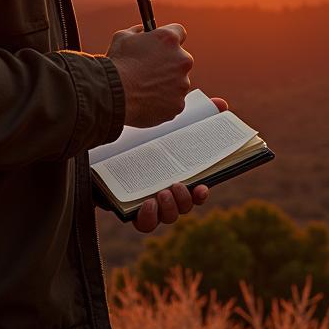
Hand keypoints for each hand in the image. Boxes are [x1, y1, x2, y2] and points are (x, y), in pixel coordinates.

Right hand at [106, 23, 193, 127]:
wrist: (113, 95)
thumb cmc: (117, 66)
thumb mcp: (123, 37)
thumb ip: (138, 32)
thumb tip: (142, 31)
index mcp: (169, 39)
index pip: (179, 32)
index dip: (169, 40)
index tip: (162, 46)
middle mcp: (181, 59)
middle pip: (180, 59)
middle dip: (168, 64)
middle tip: (150, 70)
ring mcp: (182, 83)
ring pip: (178, 82)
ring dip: (166, 83)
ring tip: (145, 87)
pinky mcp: (178, 103)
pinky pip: (174, 101)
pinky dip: (164, 101)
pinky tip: (147, 99)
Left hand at [131, 96, 227, 233]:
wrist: (106, 140)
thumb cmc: (142, 136)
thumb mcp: (166, 125)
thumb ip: (197, 114)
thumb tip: (222, 104)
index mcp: (177, 177)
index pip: (196, 192)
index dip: (201, 194)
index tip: (202, 186)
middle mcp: (166, 195)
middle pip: (183, 207)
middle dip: (184, 200)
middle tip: (176, 185)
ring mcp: (149, 205)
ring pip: (167, 218)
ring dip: (170, 209)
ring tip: (161, 193)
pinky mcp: (130, 211)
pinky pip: (145, 224)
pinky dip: (149, 218)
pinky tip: (146, 204)